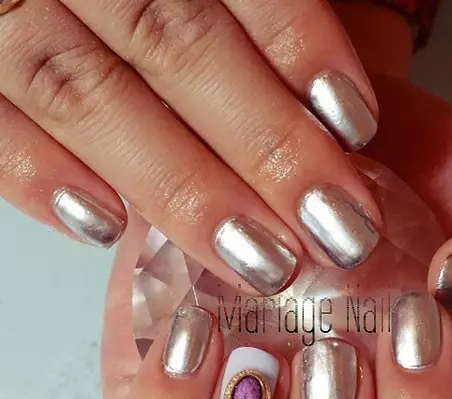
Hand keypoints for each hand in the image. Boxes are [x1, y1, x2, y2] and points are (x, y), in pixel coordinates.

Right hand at [0, 0, 387, 294]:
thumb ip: (241, 4)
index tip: (354, 127)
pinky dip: (36, 173)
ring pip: (85, 93)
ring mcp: (0, 5)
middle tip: (335, 230)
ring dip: (180, 188)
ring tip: (258, 258)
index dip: (294, 45)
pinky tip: (103, 229)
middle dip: (263, 148)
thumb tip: (320, 87)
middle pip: (173, 46)